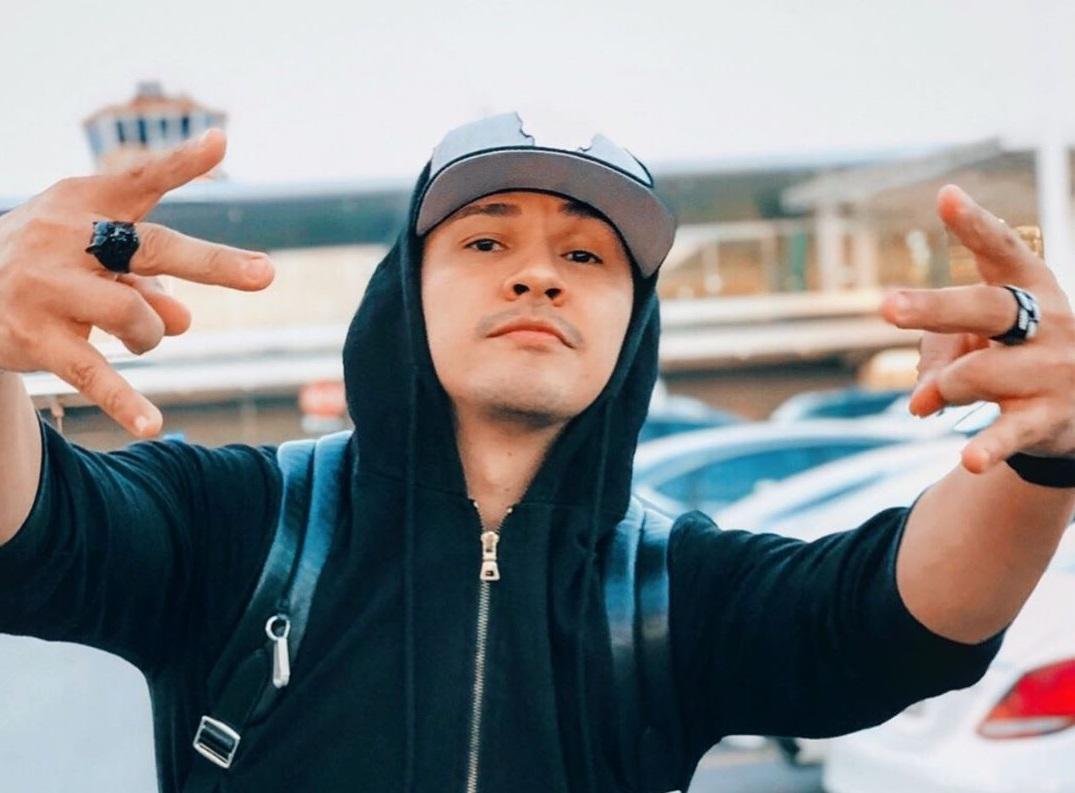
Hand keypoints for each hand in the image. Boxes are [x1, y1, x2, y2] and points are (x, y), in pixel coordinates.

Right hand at [0, 129, 274, 437]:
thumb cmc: (49, 265)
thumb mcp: (95, 258)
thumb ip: (146, 281)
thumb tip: (184, 322)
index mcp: (84, 201)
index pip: (140, 178)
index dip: (179, 163)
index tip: (219, 143)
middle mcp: (63, 235)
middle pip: (153, 249)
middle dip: (213, 264)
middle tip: (267, 274)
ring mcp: (46, 285)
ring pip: (134, 316)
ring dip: (154, 334)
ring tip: (142, 336)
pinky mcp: (34, 335)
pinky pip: (92, 373)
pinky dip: (125, 401)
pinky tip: (152, 425)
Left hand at [880, 184, 1074, 473]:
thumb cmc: (1020, 355)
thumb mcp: (987, 339)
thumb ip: (945, 354)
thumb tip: (918, 404)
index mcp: (1031, 288)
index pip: (1004, 249)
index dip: (976, 225)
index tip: (946, 197)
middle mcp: (1047, 322)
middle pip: (987, 309)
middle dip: (934, 308)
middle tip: (886, 308)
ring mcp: (1052, 369)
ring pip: (979, 373)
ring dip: (942, 387)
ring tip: (923, 404)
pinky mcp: (1049, 416)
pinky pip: (1011, 431)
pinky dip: (988, 447)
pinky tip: (969, 461)